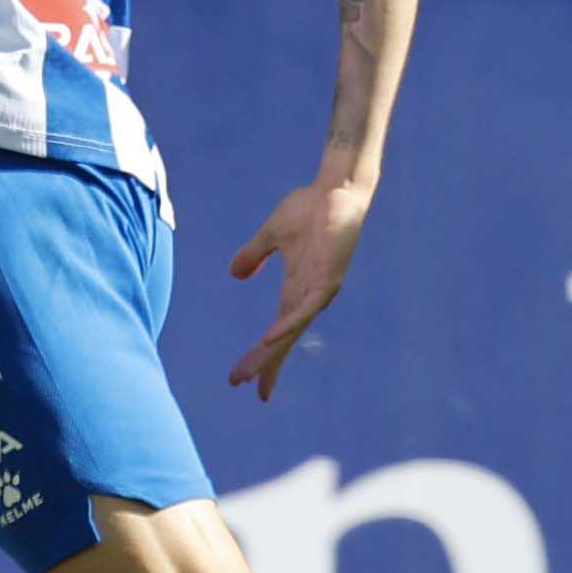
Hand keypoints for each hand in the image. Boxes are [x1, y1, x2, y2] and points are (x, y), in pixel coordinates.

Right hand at [225, 175, 369, 397]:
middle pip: (282, 340)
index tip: (245, 379)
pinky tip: (273, 338)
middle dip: (263, 364)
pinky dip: (289, 324)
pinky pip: (307, 308)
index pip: (276, 333)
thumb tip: (234, 274)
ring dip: (272, 352)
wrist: (337, 189)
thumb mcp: (271, 235)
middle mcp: (309, 297)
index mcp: (295, 289)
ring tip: (254, 372)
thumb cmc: (310, 209)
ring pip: (291, 330)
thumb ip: (254, 255)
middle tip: (241, 384)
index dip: (262, 356)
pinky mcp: (329, 277)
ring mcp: (320, 290)